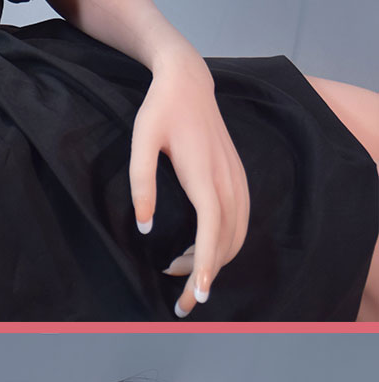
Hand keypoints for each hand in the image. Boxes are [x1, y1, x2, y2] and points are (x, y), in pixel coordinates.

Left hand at [129, 38, 250, 317]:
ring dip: (214, 261)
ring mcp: (237, 179)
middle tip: (179, 301)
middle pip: (226, 242)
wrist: (188, 81)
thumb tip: (144, 228)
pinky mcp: (238, 178)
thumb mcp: (141, 141)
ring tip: (182, 273)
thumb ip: (142, 184)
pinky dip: (224, 244)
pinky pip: (239, 221)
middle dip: (205, 275)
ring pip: (236, 235)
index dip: (205, 264)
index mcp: (203, 174)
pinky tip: (201, 249)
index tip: (198, 295)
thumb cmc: (161, 111)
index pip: (211, 229)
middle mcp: (226, 180)